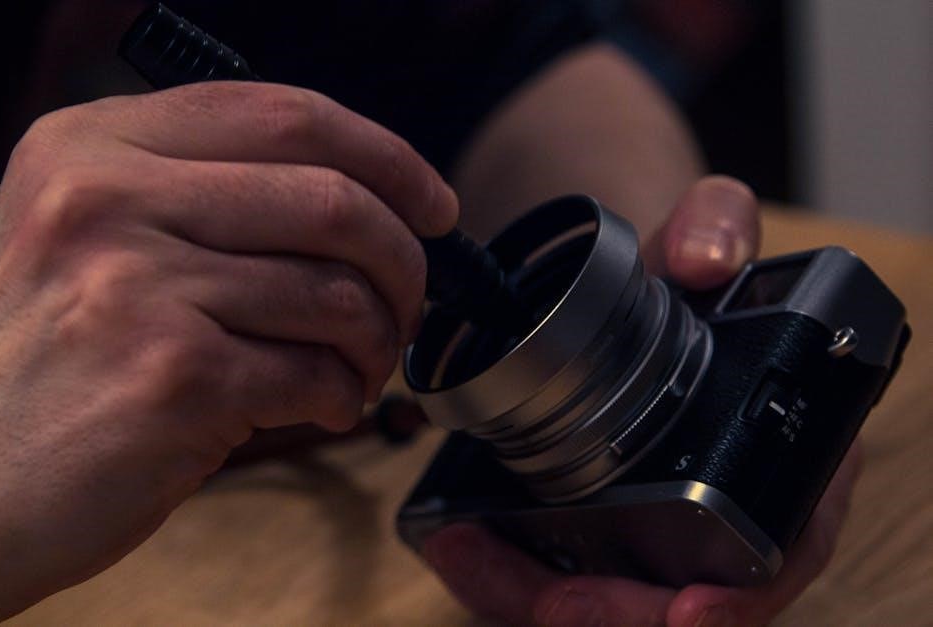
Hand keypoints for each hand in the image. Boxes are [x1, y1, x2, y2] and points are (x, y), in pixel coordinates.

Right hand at [0, 82, 456, 619]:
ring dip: (377, 342)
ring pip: (337, 294)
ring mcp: (140, 286)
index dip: (387, 158)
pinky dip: (342, 396)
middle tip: (409, 303)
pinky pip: (315, 372)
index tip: (433, 205)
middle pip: (334, 201)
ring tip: (358, 369)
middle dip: (403, 262)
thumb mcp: (91, 240)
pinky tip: (323, 407)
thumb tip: (361, 202)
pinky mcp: (173, 378)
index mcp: (96, 147)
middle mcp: (110, 200)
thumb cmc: (47, 362)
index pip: (287, 115)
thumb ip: (205, 199)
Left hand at [423, 176, 862, 625]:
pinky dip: (503, 570)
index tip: (688, 610)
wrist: (632, 284)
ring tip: (467, 555)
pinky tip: (454, 537)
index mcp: (778, 453)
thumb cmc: (681, 275)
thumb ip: (717, 223)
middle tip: (553, 603)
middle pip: (682, 599)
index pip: (784, 548)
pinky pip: (553, 569)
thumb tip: (705, 259)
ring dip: (534, 596)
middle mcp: (720, 501)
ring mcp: (652, 518)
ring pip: (604, 596)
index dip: (743, 595)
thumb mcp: (705, 231)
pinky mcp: (592, 517)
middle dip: (616, 613)